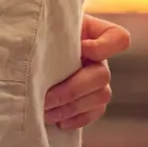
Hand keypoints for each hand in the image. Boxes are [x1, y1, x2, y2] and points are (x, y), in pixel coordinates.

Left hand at [44, 14, 131, 129]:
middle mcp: (99, 58)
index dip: (103, 47)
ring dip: (72, 107)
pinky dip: (76, 119)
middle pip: (103, 75)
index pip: (118, 39)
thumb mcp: (44, 26)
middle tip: (47, 97)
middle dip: (73, 90)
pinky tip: (58, 120)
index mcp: (92, 33)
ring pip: (100, 97)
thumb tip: (36, 38)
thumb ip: (47, 29)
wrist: (28, 53)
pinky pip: (95, 112)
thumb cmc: (36, 35)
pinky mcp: (91, 100)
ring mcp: (97, 80)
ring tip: (46, 111)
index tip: (80, 49)